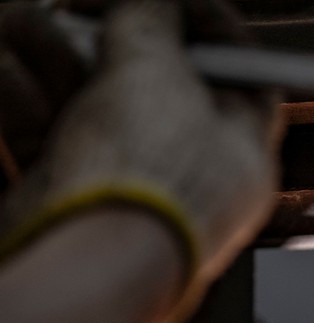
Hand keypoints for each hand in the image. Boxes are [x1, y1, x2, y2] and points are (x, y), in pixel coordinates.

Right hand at [0, 0, 280, 305]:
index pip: (243, 76)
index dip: (209, 25)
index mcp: (240, 150)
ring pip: (80, 87)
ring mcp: (122, 177)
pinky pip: (38, 118)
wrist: (84, 258)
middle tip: (75, 7)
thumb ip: (155, 22)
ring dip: (47, 50)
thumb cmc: (146, 181)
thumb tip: (155, 1)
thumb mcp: (159, 71)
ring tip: (23, 28)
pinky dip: (19, 92)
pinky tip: (15, 84)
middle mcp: (186, 168)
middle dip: (101, 31)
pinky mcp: (61, 185)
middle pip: (147, 73)